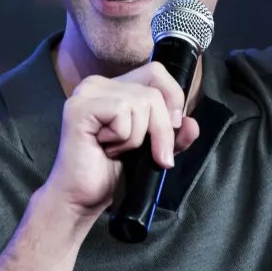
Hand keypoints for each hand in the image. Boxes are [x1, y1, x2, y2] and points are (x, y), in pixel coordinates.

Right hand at [41, 62, 200, 216]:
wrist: (82, 198)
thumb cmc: (112, 171)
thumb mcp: (153, 149)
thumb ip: (173, 134)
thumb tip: (192, 124)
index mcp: (114, 86)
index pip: (156, 72)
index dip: (172, 98)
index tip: (171, 128)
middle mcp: (98, 83)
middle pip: (153, 90)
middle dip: (162, 127)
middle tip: (153, 153)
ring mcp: (86, 93)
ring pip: (142, 102)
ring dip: (138, 137)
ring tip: (116, 150)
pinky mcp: (80, 107)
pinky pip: (123, 113)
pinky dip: (123, 139)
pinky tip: (104, 148)